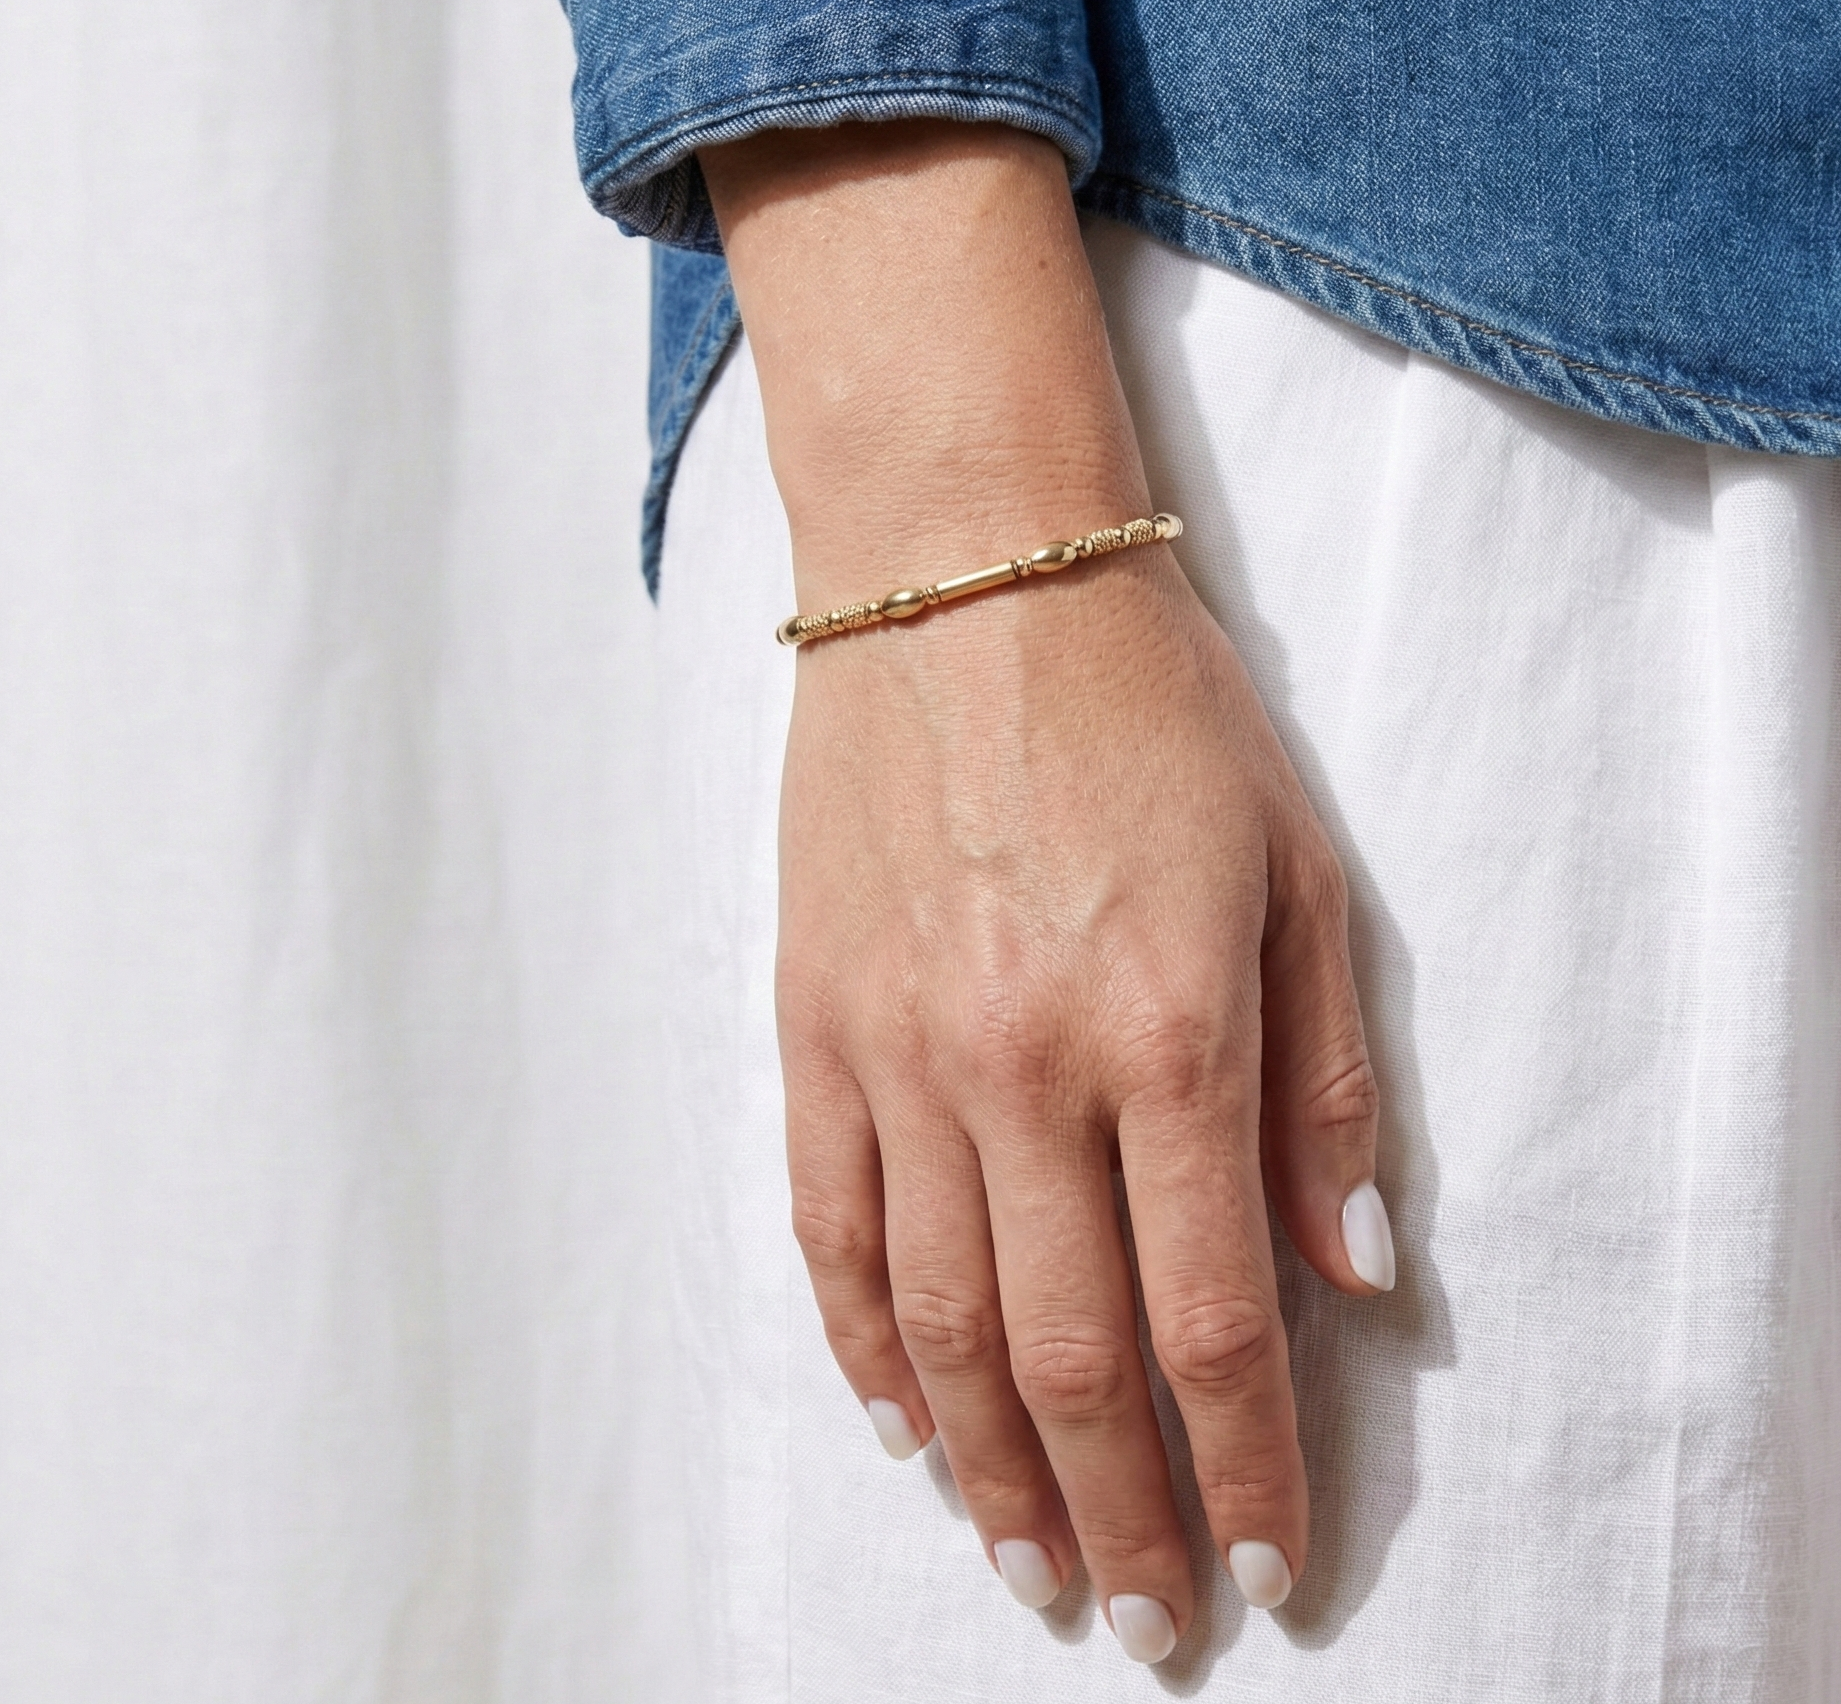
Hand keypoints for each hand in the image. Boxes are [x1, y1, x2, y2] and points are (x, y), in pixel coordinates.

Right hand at [701, 121, 1392, 1660]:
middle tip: (1143, 1614)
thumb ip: (1330, 1090)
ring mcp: (895, 1050)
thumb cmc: (1153, 709)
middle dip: (1119, 1510)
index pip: (1214, 1317)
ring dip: (986, 1465)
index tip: (1268, 1563)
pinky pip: (827, 1221)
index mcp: (1165, 1029)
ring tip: (1028, 1558)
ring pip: (935, 1317)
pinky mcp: (811, 1021)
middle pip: (1066, 1355)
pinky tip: (900, 1419)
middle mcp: (1019, 1065)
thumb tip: (1358, 1279)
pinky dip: (861, 1342)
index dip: (1247, 1466)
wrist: (964, 573)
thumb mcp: (1301, 875)